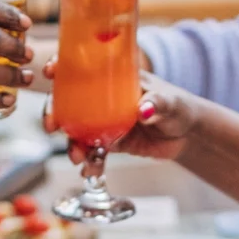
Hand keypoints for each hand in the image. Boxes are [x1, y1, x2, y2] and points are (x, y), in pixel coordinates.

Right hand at [43, 69, 193, 162]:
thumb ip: (158, 103)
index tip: (51, 71)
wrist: (188, 136)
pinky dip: (89, 162)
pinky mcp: (111, 143)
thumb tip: (144, 110)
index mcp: (114, 78)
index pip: (83, 68)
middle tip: (51, 125)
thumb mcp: (170, 102)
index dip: (63, 67)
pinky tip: (89, 171)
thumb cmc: (179, 107)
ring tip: (76, 157)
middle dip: (54, 112)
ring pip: (77, 130)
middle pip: (69, 101)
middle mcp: (103, 98)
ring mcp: (105, 122)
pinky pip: (93, 152)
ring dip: (71, 143)